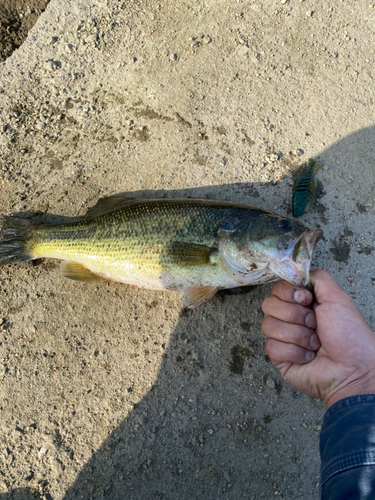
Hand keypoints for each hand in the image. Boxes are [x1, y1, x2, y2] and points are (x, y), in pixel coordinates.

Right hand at [261, 270, 374, 407]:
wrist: (353, 369)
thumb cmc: (350, 336)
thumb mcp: (337, 298)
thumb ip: (318, 278)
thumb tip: (299, 272)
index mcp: (301, 303)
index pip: (277, 289)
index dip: (289, 294)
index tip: (307, 301)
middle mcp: (290, 319)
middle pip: (268, 305)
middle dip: (295, 315)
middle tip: (314, 324)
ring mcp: (283, 338)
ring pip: (268, 326)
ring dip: (297, 335)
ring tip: (314, 343)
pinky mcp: (279, 358)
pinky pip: (272, 347)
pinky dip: (295, 352)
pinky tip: (308, 356)